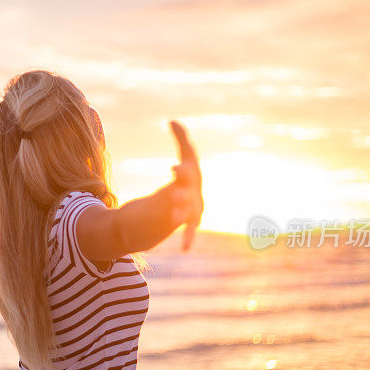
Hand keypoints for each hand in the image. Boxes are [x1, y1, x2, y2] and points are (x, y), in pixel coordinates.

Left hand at [169, 120, 203, 250]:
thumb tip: (173, 120)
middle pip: (189, 189)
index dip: (183, 171)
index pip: (188, 172)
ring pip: (188, 210)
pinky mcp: (185, 224)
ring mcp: (192, 209)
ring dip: (183, 211)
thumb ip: (181, 141)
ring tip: (176, 213)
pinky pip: (189, 231)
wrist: (180, 211)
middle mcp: (195, 193)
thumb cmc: (181, 186)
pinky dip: (189, 238)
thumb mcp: (181, 168)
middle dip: (184, 186)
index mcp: (192, 178)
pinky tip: (186, 248)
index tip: (173, 170)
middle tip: (177, 182)